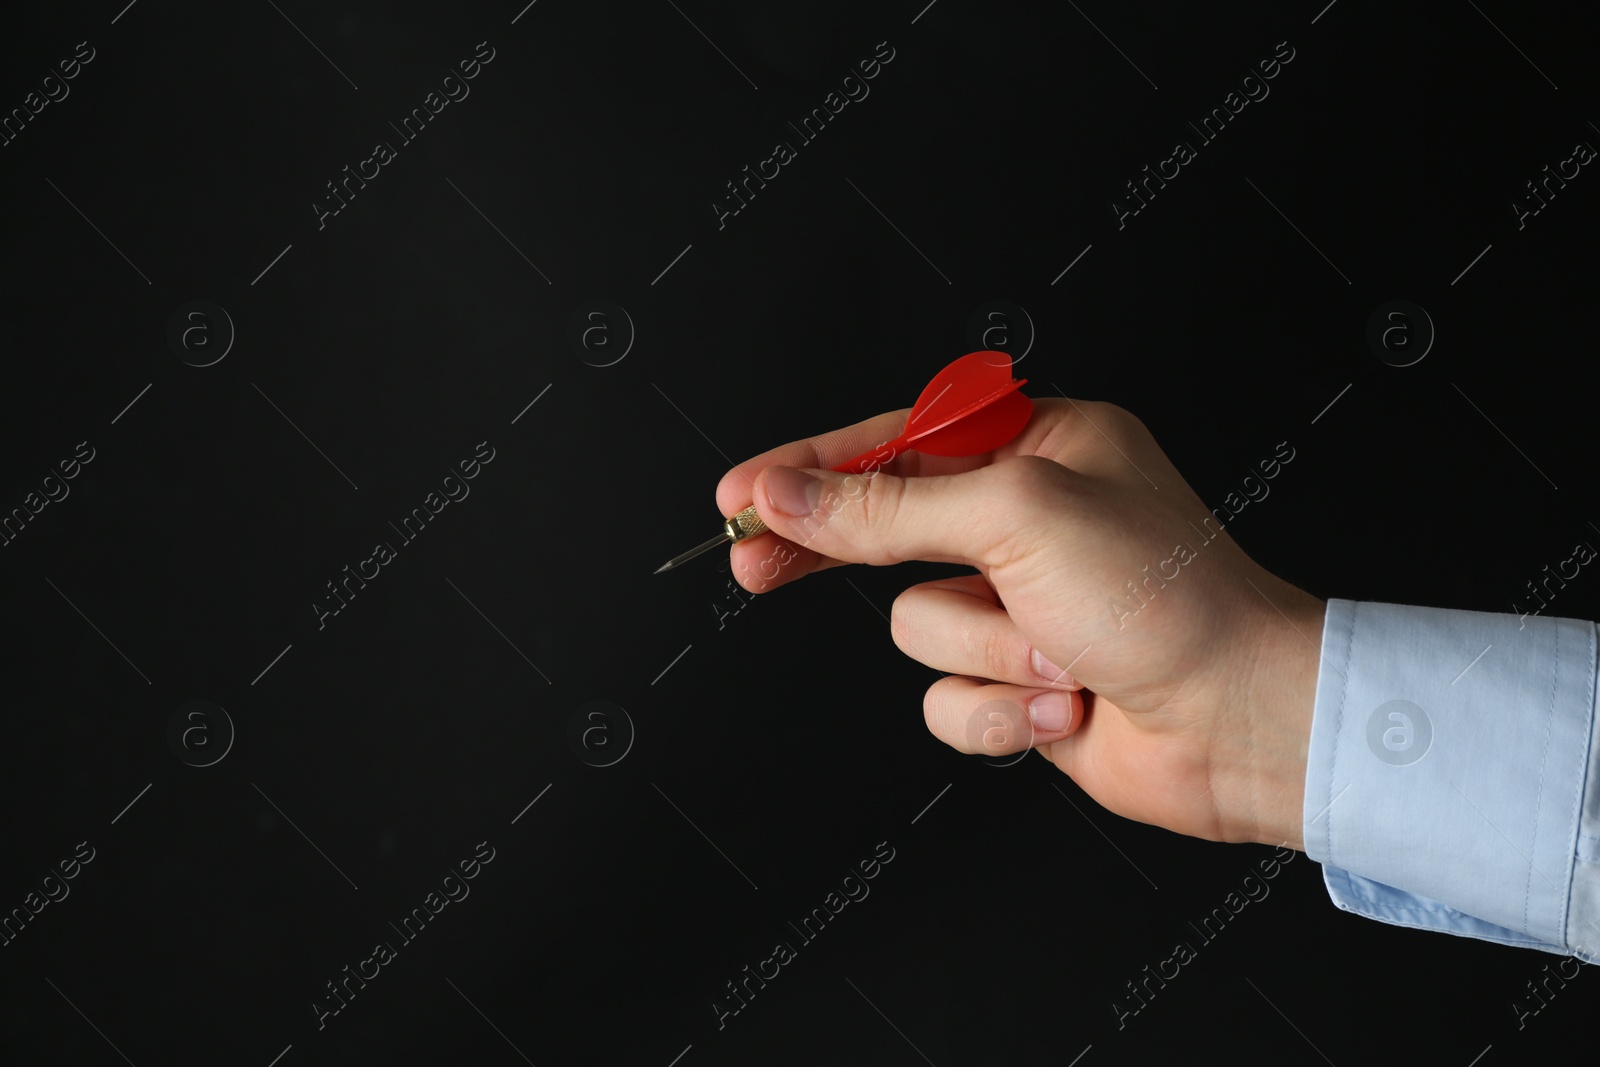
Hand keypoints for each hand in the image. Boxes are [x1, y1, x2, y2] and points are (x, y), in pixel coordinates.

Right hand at [716, 398, 1324, 849]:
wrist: (1242, 722)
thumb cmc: (1168, 598)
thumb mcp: (1015, 516)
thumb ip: (887, 504)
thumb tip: (790, 492)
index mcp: (1041, 446)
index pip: (895, 442)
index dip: (810, 467)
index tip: (741, 494)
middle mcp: (1026, 521)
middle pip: (883, 529)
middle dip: (834, 553)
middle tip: (755, 567)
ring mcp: (1020, 604)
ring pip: (916, 624)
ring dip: (982, 647)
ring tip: (1056, 650)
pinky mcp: (1018, 678)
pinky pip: (946, 696)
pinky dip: (997, 706)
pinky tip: (1059, 701)